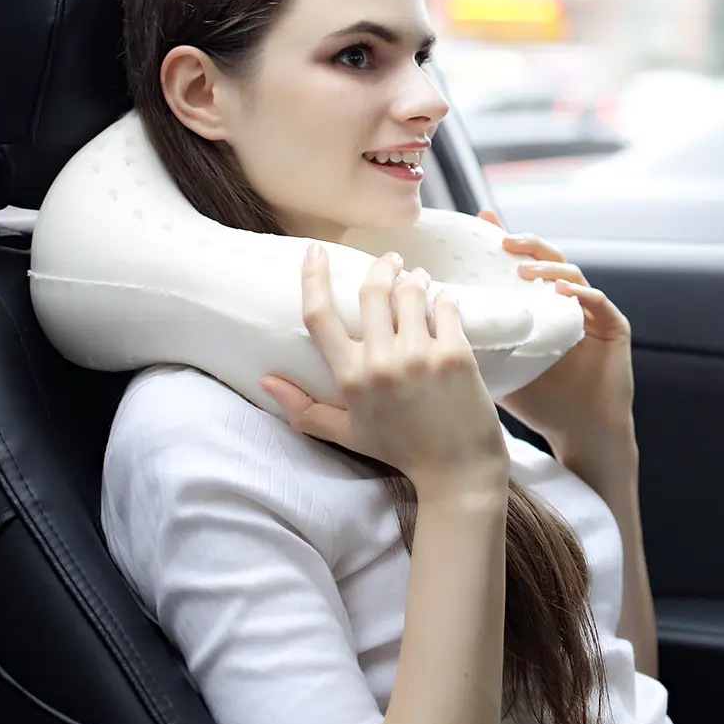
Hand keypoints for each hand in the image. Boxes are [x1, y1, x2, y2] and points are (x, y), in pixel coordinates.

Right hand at [260, 245, 508, 500]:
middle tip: (390, 259)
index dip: (313, 278)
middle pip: (371, 291)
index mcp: (350, 379)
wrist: (458, 471)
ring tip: (416, 278)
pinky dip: (443, 297)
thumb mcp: (346, 433)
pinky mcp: (456, 354)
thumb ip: (303, 408)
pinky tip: (442, 298)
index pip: (320, 316)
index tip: (314, 252)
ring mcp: (421, 356)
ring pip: (411, 292)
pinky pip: (446, 307)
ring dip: (413, 278)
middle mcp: (381, 363)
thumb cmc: (401, 451)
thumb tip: (265, 380)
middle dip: (381, 266)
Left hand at [479, 208, 635, 457]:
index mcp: (539, 306)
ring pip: (572, 273)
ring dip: (548, 268)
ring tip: (525, 272)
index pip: (521, 264)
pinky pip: (598, 300)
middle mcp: (566, 302)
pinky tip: (561, 292)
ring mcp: (592, 312)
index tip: (483, 219)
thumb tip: (430, 329)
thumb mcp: (500, 367)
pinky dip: (580, 293)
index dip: (505, 240)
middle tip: (504, 242)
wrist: (580, 432)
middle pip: (548, 258)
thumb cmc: (539, 402)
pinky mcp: (614, 327)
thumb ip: (478, 344)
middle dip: (526, 245)